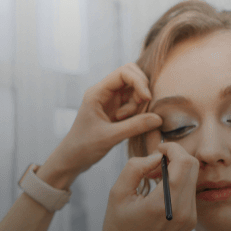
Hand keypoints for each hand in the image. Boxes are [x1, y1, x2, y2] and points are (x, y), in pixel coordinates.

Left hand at [39, 64, 161, 188]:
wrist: (72, 159)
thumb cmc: (84, 147)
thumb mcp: (110, 137)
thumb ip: (134, 126)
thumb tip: (159, 118)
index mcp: (97, 92)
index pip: (124, 72)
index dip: (139, 81)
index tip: (146, 99)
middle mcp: (104, 92)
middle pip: (131, 76)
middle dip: (140, 90)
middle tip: (139, 108)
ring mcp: (110, 101)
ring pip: (134, 91)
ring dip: (137, 104)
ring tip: (123, 121)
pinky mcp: (115, 110)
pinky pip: (133, 103)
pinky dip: (136, 112)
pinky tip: (126, 125)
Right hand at [99, 142, 198, 230]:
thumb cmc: (117, 228)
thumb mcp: (116, 194)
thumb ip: (135, 168)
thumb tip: (156, 156)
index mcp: (163, 204)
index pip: (183, 162)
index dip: (172, 148)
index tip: (157, 150)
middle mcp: (183, 211)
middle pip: (193, 167)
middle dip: (176, 156)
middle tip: (155, 163)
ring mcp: (190, 218)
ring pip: (193, 178)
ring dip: (176, 170)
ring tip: (154, 178)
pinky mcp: (191, 222)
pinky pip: (190, 192)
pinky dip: (178, 184)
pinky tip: (160, 192)